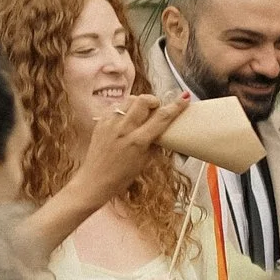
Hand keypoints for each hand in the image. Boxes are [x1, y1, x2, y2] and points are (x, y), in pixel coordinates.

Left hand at [67, 90, 181, 211]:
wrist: (94, 181)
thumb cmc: (122, 177)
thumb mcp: (144, 162)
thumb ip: (154, 143)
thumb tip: (163, 131)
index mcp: (137, 141)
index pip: (161, 117)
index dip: (176, 106)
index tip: (185, 97)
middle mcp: (123, 129)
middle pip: (143, 100)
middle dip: (154, 101)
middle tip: (156, 110)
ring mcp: (110, 124)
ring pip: (129, 99)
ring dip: (139, 103)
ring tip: (141, 114)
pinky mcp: (100, 123)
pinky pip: (116, 107)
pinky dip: (125, 109)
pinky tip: (126, 119)